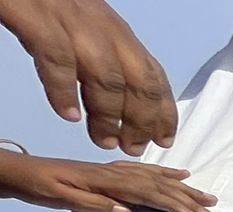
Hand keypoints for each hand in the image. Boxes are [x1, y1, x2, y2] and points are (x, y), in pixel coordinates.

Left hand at [0, 153, 216, 211]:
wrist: (23, 170)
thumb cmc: (40, 186)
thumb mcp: (61, 198)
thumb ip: (94, 204)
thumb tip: (126, 211)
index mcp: (107, 182)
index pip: (150, 194)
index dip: (176, 206)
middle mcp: (117, 173)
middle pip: (161, 186)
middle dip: (190, 200)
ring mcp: (117, 170)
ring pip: (158, 179)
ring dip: (186, 189)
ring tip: (209, 197)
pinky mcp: (113, 170)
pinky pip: (146, 170)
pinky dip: (167, 172)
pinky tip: (181, 174)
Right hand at [1, 0, 176, 153]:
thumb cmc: (51, 1)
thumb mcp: (89, 29)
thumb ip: (106, 59)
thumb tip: (118, 100)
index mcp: (117, 32)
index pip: (153, 75)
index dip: (163, 110)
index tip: (165, 139)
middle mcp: (103, 28)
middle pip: (137, 81)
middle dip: (142, 121)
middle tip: (134, 148)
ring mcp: (72, 24)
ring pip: (105, 76)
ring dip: (108, 115)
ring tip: (105, 141)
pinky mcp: (39, 21)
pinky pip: (58, 60)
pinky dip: (64, 90)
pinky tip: (68, 115)